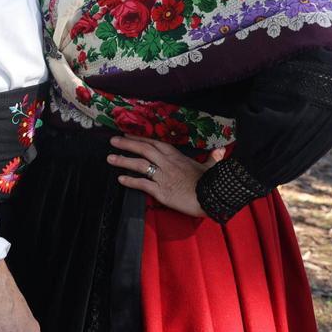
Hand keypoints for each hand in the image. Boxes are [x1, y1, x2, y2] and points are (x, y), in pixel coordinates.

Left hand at [108, 136, 224, 217]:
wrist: (211, 198)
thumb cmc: (211, 184)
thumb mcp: (211, 167)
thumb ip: (213, 158)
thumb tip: (221, 150)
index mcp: (177, 156)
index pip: (155, 142)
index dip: (141, 137)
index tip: (128, 133)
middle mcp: (167, 163)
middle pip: (144, 149)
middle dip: (127, 144)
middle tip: (113, 140)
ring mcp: (163, 177)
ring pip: (140, 164)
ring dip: (123, 160)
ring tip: (110, 158)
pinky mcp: (161, 191)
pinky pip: (142, 184)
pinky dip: (130, 181)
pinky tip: (120, 179)